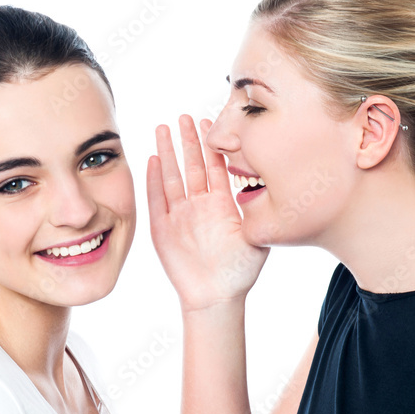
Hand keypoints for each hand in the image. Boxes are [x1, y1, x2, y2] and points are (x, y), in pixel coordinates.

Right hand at [146, 114, 269, 312]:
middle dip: (189, 140)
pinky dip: (154, 180)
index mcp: (222, 205)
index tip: (210, 122)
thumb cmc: (239, 272)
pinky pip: (157, 200)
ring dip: (168, 153)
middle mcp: (200, 206)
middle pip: (192, 166)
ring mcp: (180, 215)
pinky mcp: (163, 229)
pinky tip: (152, 159)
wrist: (216, 297)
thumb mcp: (256, 237)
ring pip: (172, 177)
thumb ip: (257, 211)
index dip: (213, 145)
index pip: (217, 167)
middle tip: (185, 116)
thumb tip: (263, 184)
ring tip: (163, 128)